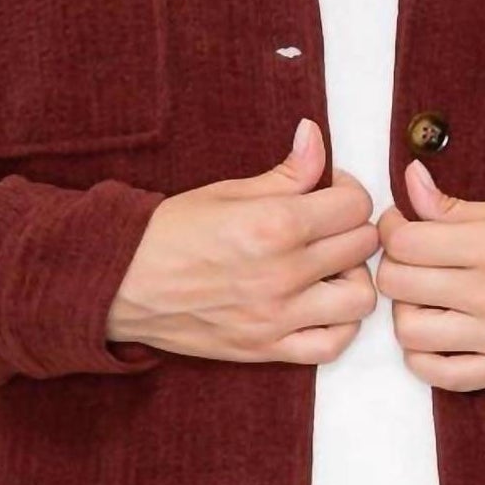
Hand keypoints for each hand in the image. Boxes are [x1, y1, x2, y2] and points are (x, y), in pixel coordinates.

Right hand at [108, 120, 378, 364]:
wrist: (121, 283)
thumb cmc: (169, 232)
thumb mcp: (227, 191)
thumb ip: (286, 172)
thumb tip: (316, 136)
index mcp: (274, 224)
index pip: (355, 205)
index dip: (347, 191)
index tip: (329, 191)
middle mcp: (282, 273)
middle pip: (363, 245)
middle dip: (352, 228)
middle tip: (328, 226)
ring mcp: (277, 317)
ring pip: (361, 298)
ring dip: (353, 277)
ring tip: (328, 268)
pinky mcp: (267, 349)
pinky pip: (333, 345)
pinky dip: (340, 325)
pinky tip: (321, 305)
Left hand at [375, 160, 484, 391]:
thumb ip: (457, 206)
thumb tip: (409, 180)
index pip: (406, 243)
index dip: (393, 229)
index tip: (402, 225)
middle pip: (399, 285)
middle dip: (394, 266)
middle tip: (412, 259)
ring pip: (410, 333)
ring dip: (406, 312)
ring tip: (426, 298)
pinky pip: (440, 376)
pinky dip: (423, 358)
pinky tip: (435, 335)